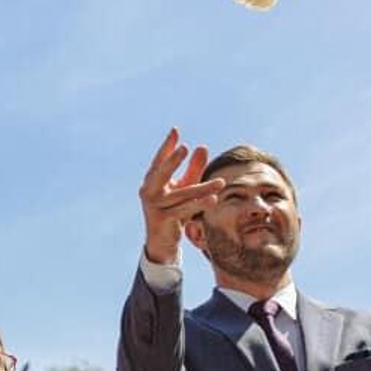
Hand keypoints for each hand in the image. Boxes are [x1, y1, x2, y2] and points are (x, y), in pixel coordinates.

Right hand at [139, 128, 224, 264]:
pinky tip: (214, 199)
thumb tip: (202, 146)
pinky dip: (199, 205)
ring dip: (202, 188)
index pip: (159, 160)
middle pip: (160, 173)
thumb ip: (193, 168)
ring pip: (181, 194)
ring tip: (221, 183)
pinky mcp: (162, 219)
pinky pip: (183, 210)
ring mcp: (154, 206)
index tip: (175, 130)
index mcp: (152, 181)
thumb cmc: (173, 209)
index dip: (167, 146)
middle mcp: (149, 191)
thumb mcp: (185, 187)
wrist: (161, 240)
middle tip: (185, 147)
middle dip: (172, 160)